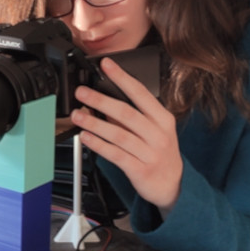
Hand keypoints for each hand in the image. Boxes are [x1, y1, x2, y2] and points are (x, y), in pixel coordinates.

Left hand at [71, 56, 181, 213]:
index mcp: (163, 118)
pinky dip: (98, 145)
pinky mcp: (140, 170)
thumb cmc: (159, 152)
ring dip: (95, 124)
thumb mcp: (155, 129)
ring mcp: (150, 153)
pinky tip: (85, 138)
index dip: (122, 77)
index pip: (141, 93)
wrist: (171, 185)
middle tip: (82, 92)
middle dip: (101, 100)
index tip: (106, 65)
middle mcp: (158, 134)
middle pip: (126, 113)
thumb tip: (105, 97)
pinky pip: (115, 154)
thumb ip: (133, 115)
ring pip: (118, 135)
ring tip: (78, 115)